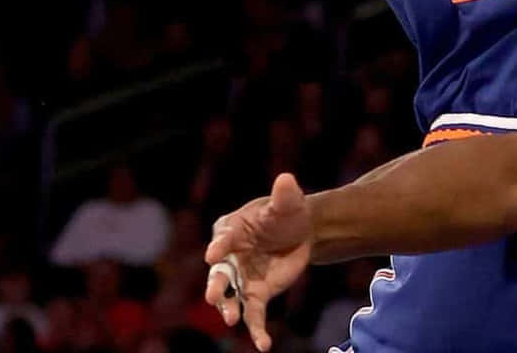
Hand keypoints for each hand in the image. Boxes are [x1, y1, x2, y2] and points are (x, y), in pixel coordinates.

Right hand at [205, 173, 313, 352]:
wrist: (303, 231)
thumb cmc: (288, 212)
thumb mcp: (288, 202)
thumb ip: (285, 194)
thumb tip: (286, 180)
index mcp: (231, 229)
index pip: (222, 238)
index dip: (218, 245)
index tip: (214, 253)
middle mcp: (230, 257)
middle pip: (219, 273)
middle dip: (215, 285)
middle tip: (214, 296)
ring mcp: (241, 278)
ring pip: (230, 297)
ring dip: (229, 308)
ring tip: (231, 319)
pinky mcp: (257, 294)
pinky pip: (253, 314)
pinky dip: (256, 330)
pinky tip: (263, 344)